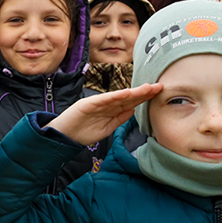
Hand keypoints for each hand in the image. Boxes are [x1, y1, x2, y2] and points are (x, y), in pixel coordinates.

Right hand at [46, 84, 163, 144]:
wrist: (62, 136)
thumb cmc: (82, 132)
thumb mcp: (106, 128)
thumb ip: (119, 119)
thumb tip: (133, 111)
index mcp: (111, 110)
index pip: (130, 103)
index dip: (144, 98)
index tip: (158, 93)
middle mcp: (106, 104)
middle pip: (128, 97)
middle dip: (143, 92)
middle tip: (159, 86)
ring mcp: (97, 103)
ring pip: (119, 96)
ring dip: (133, 92)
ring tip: (147, 88)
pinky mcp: (87, 104)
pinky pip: (104, 100)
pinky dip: (115, 96)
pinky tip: (127, 93)